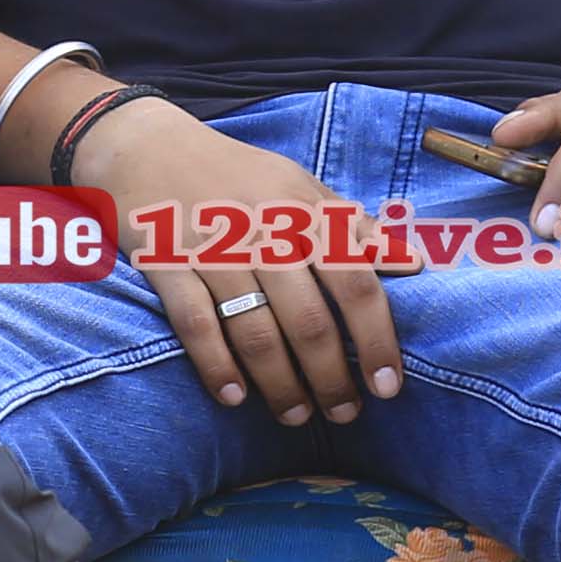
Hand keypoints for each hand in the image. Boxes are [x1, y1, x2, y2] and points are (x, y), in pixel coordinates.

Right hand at [70, 104, 406, 430]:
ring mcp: (212, 248)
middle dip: (331, 377)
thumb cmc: (235, 173)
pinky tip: (235, 397)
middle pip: (308, 320)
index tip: (389, 386)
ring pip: (254, 331)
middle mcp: (263, 230)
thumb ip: (353, 226)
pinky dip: (217, 366)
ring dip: (280, 384)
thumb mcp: (299, 184)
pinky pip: (195, 325)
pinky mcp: (165, 264)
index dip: (376, 340)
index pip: (355, 283)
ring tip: (296, 416)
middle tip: (344, 413)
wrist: (146, 145)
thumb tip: (415, 262)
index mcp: (304, 210)